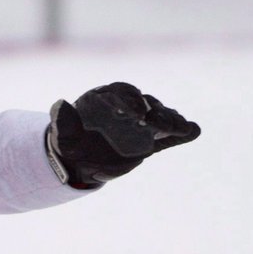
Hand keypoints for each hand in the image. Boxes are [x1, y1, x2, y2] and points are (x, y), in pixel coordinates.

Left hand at [45, 81, 199, 188]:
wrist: (78, 160)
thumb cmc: (69, 142)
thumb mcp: (62, 134)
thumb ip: (62, 120)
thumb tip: (58, 105)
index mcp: (106, 98)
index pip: (121, 93)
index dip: (130, 99)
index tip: (136, 109)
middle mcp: (126, 107)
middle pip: (145, 104)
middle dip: (155, 111)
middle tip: (160, 120)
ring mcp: (140, 124)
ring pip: (158, 118)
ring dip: (171, 122)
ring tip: (183, 127)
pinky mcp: (149, 141)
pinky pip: (166, 136)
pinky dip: (180, 134)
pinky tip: (194, 131)